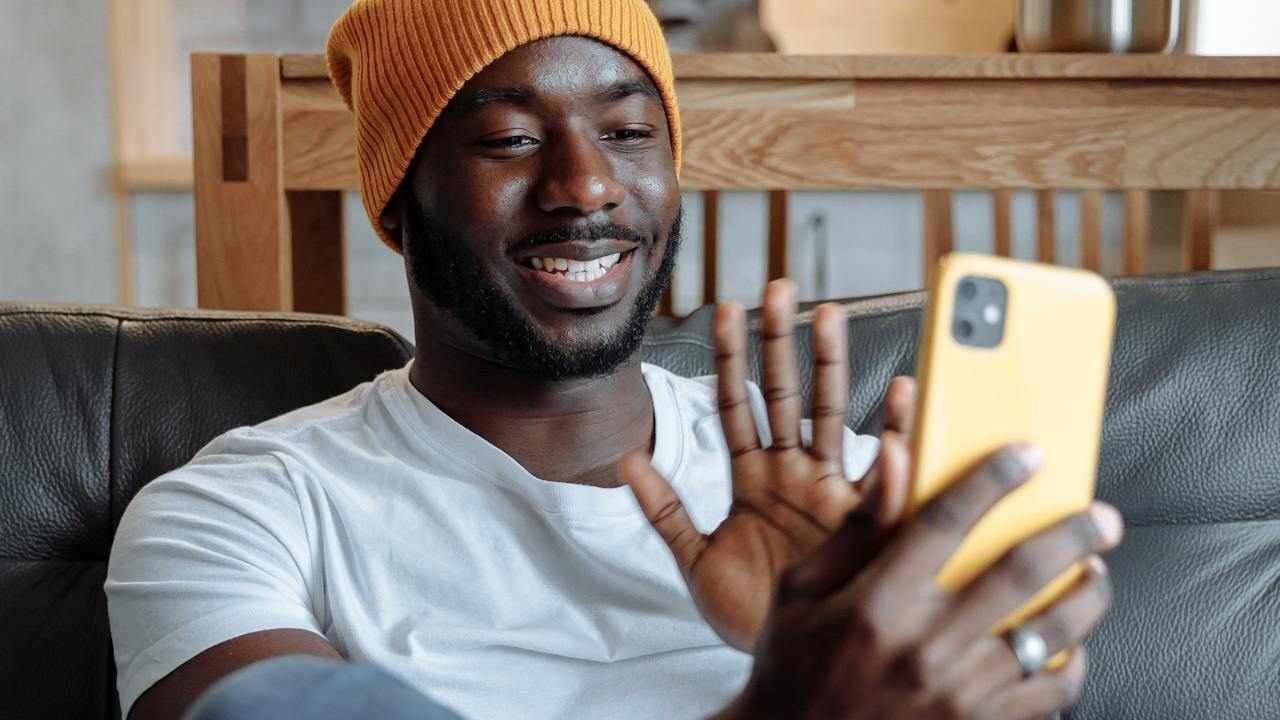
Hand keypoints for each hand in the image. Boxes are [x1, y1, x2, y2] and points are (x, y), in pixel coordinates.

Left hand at [621, 279, 913, 650]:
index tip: (722, 308)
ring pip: (828, 414)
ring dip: (830, 365)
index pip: (736, 405)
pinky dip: (894, 433)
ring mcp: (829, 491)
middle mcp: (793, 474)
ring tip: (830, 315)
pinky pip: (882, 471)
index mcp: (753, 479)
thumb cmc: (749, 613)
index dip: (728, 358)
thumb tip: (626, 460)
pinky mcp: (864, 520)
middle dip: (781, 341)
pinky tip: (902, 390)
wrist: (793, 666)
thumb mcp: (696, 560)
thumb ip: (665, 511)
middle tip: (779, 289)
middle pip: (784, 394)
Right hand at [723, 444, 1123, 719]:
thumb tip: (896, 458)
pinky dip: (1072, 666)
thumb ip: (857, 528)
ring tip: (1098, 574)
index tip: (1029, 454)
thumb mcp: (802, 590)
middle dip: (1072, 536)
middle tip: (1102, 517)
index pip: (945, 523)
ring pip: (1048, 635)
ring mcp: (956, 695)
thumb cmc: (793, 664)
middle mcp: (922, 648)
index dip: (992, 481)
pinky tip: (1070, 645)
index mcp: (875, 604)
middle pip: (1018, 573)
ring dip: (1087, 597)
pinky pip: (1049, 698)